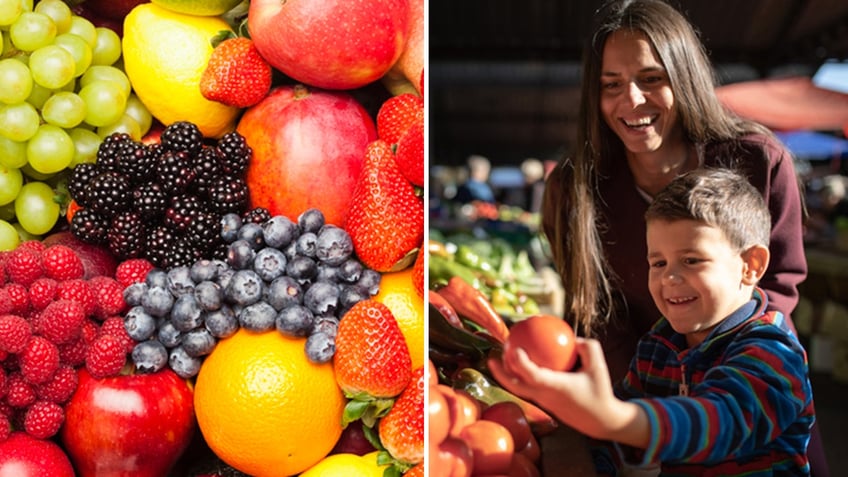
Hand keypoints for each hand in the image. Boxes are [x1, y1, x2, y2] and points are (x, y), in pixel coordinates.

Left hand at [488, 338, 646, 445]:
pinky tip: (524, 365)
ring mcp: (543, 402)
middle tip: (491, 358)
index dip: (520, 363)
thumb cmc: (600, 391)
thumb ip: (587, 347)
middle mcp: (545, 396)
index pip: (533, 376)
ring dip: (507, 376)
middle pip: (515, 387)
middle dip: (500, 374)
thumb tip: (572, 337)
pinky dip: (522, 378)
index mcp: (556, 387)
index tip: (514, 349)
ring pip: (519, 389)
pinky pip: (528, 389)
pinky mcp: (544, 405)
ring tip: (501, 359)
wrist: (600, 421)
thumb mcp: (599, 366)